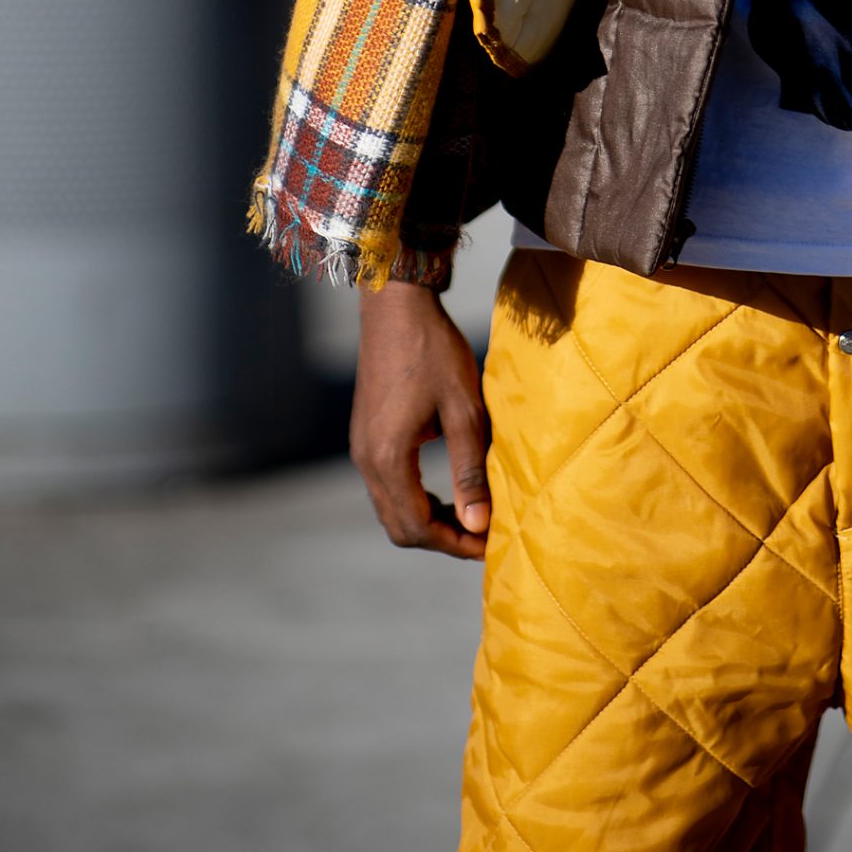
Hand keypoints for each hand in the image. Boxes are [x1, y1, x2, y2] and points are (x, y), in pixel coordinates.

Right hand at [350, 281, 490, 558]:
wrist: (397, 306)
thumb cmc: (433, 352)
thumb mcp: (462, 410)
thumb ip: (469, 470)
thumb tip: (479, 524)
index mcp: (388, 459)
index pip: (417, 528)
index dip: (455, 544)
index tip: (490, 544)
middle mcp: (366, 461)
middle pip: (399, 528)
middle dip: (442, 539)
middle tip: (483, 534)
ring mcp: (361, 449)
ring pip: (391, 510)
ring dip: (428, 521)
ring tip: (471, 515)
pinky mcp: (365, 436)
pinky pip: (387, 488)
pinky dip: (415, 500)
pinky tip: (446, 490)